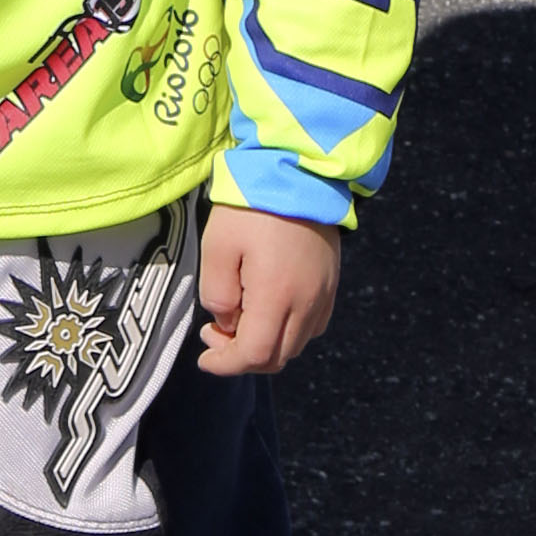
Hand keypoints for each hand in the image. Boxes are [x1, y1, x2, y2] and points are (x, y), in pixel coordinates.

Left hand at [195, 202, 341, 373]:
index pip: (254, 355)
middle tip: (214, 334)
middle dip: (242, 357)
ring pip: (295, 345)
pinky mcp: (330, 283)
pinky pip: (311, 325)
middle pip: (277, 358)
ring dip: (265, 345)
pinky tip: (268, 309)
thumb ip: (216, 292)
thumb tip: (225, 321)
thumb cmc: (252, 205)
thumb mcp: (218, 245)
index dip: (226, 365)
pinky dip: (287, 331)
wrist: (298, 170)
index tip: (204, 359)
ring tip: (238, 318)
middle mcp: (307, 303)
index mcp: (277, 296)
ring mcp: (323, 295)